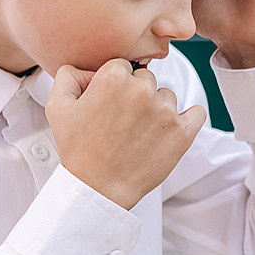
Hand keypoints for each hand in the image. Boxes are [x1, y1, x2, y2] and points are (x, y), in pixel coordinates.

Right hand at [47, 60, 208, 210]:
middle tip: (122, 120)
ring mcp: (165, 111)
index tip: (110, 103)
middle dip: (135, 94)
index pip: (123, 66)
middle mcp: (142, 89)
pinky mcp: (183, 132)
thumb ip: (69, 75)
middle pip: (146, 78)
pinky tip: (172, 127)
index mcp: (114, 77)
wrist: (98, 188)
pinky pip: (197, 113)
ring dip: (157, 108)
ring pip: (167, 96)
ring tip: (139, 132)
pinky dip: (188, 118)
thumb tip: (89, 68)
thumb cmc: (78, 150)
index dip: (115, 84)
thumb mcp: (58, 107)